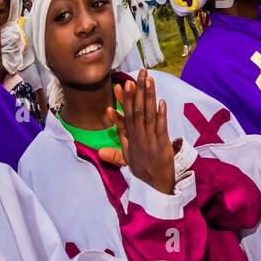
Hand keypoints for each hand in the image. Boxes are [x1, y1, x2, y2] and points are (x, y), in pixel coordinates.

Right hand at [102, 70, 175, 194]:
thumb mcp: (126, 159)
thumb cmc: (142, 170)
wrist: (154, 186)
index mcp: (130, 137)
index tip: (120, 84)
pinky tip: (161, 103)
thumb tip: (99, 148)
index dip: (123, 100)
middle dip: (136, 91)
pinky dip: (160, 115)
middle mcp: (138, 135)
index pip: (125, 115)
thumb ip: (114, 150)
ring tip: (148, 81)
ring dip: (148, 97)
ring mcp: (149, 139)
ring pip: (147, 114)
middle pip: (135, 110)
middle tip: (138, 74)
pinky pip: (160, 127)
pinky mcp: (161, 145)